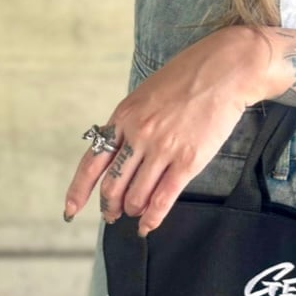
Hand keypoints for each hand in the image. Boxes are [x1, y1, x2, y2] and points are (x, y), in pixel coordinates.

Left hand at [63, 26, 269, 235]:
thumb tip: (121, 150)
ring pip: (136, 196)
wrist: (224, 70)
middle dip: (109, 206)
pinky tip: (149, 226)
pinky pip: (163, 199)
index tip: (71, 208)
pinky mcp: (187, 161)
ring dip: (132, 211)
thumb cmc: (188, 76)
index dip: (78, 190)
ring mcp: (162, 149)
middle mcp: (137, 135)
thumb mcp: (146, 93)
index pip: (92, 162)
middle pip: (112, 184)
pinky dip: (152, 218)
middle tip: (111, 215)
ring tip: (135, 215)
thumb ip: (131, 121)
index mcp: (123, 117)